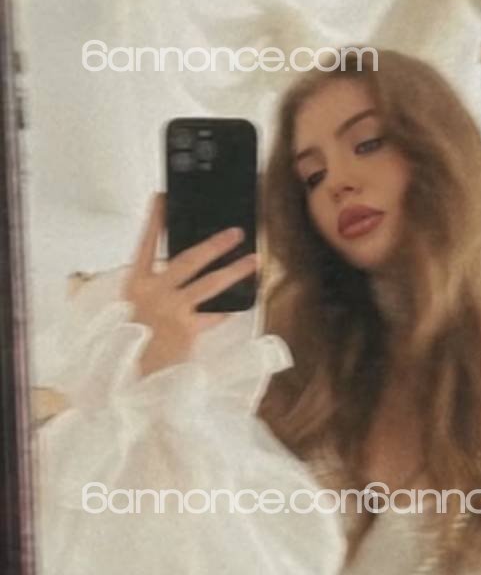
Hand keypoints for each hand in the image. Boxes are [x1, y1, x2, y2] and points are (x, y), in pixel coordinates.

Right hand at [122, 192, 259, 378]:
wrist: (131, 377)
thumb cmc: (132, 342)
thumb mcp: (135, 309)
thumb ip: (155, 289)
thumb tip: (182, 268)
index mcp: (134, 284)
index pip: (144, 244)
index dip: (153, 221)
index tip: (162, 198)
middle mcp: (152, 292)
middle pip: (187, 259)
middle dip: (214, 243)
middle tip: (236, 232)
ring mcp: (170, 309)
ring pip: (209, 283)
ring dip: (235, 271)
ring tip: (255, 261)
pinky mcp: (186, 328)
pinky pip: (215, 313)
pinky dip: (230, 307)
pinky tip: (246, 299)